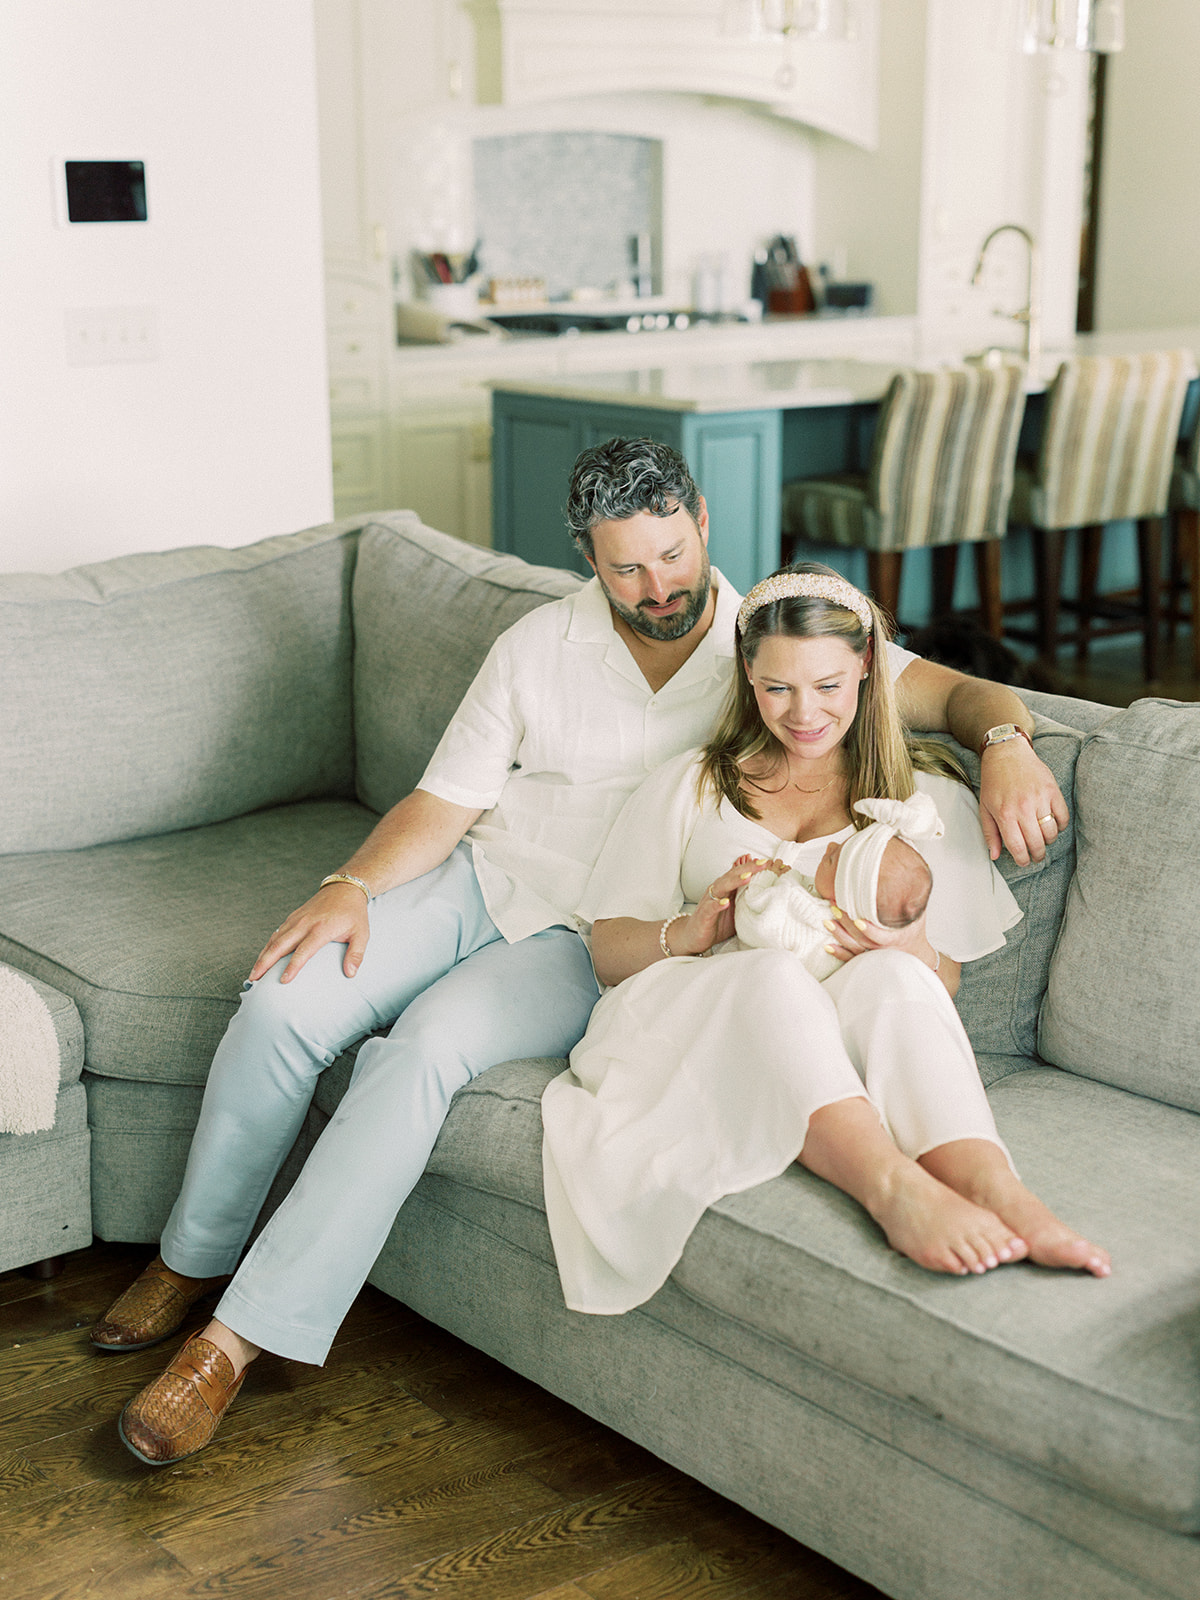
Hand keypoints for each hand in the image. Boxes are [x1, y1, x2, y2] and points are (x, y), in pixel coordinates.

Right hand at [249, 883, 369, 983]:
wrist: (344, 888)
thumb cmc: (354, 913)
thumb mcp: (361, 934)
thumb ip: (356, 954)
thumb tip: (351, 974)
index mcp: (321, 929)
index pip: (304, 951)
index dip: (293, 966)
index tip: (283, 980)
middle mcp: (305, 924)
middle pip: (280, 945)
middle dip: (265, 962)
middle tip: (254, 979)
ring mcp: (297, 919)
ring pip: (275, 939)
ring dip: (263, 956)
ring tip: (254, 973)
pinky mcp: (293, 917)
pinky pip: (277, 933)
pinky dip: (268, 946)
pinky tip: (263, 957)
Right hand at [670, 856, 777, 955]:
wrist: (694, 936)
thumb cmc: (717, 921)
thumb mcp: (735, 907)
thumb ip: (745, 896)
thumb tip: (761, 887)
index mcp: (725, 888)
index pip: (739, 873)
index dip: (752, 866)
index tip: (767, 861)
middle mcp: (717, 891)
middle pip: (731, 876)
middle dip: (747, 869)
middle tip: (762, 864)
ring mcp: (709, 902)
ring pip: (721, 887)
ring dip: (734, 882)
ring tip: (748, 878)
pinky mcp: (704, 915)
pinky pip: (710, 908)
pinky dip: (717, 904)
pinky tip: (725, 903)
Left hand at [823, 906, 933, 966]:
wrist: (913, 950)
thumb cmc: (913, 928)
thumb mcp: (916, 914)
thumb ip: (911, 901)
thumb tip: (907, 878)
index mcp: (897, 938)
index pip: (882, 937)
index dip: (869, 930)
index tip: (858, 920)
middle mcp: (884, 950)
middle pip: (863, 940)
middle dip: (847, 924)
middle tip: (835, 907)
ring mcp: (873, 955)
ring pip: (854, 948)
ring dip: (839, 935)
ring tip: (827, 921)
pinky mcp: (865, 958)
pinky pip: (850, 958)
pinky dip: (838, 953)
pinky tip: (827, 945)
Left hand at [978, 737, 1069, 865]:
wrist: (1006, 753)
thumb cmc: (994, 782)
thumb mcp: (985, 808)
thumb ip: (990, 834)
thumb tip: (995, 856)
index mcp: (1004, 814)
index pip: (1018, 847)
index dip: (1022, 859)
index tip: (1024, 861)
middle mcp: (1023, 808)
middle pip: (1037, 843)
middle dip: (1037, 855)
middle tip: (1036, 855)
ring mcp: (1040, 798)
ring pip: (1051, 832)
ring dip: (1049, 841)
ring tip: (1043, 839)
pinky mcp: (1053, 790)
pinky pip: (1063, 816)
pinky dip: (1060, 825)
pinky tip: (1052, 824)